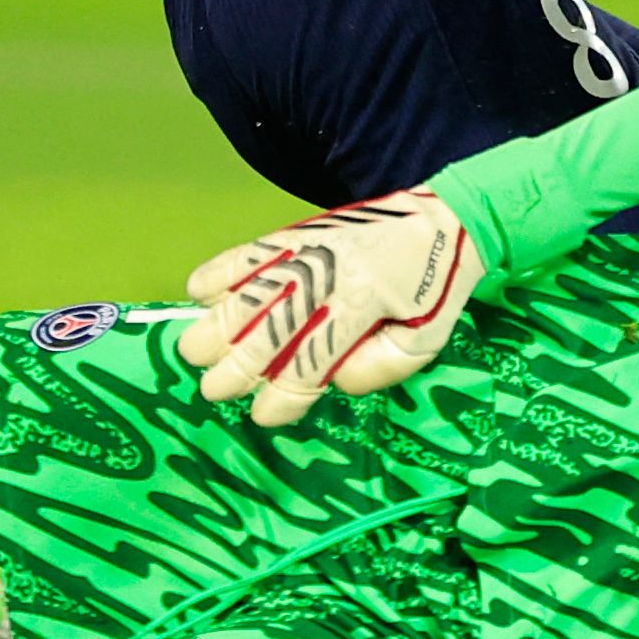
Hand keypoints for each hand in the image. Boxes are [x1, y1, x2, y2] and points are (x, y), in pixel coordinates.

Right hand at [177, 190, 482, 426]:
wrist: (445, 221)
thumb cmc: (435, 290)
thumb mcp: (426, 340)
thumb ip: (381, 368)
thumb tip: (335, 380)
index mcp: (365, 304)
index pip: (313, 359)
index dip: (284, 394)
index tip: (263, 416)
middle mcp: (331, 274)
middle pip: (272, 325)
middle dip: (238, 365)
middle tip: (213, 392)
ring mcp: (313, 249)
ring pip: (252, 288)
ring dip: (219, 322)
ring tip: (193, 352)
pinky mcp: (303, 231)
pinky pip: (254, 249)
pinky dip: (222, 269)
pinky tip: (197, 291)